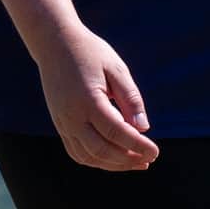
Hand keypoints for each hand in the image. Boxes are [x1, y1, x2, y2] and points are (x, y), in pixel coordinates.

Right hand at [37, 28, 156, 171]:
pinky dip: (96, 161)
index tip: (155, 152)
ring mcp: (62, 123)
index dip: (137, 145)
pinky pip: (77, 152)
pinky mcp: (59, 125)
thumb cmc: (90, 53)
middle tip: (149, 159)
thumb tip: (144, 128)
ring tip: (136, 162)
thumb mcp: (116, 69)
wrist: (54, 44)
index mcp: (88, 100)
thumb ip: (131, 99)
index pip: (116, 132)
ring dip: (113, 164)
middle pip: (101, 150)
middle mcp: (72, 116)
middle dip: (127, 159)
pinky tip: (114, 158)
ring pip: (88, 156)